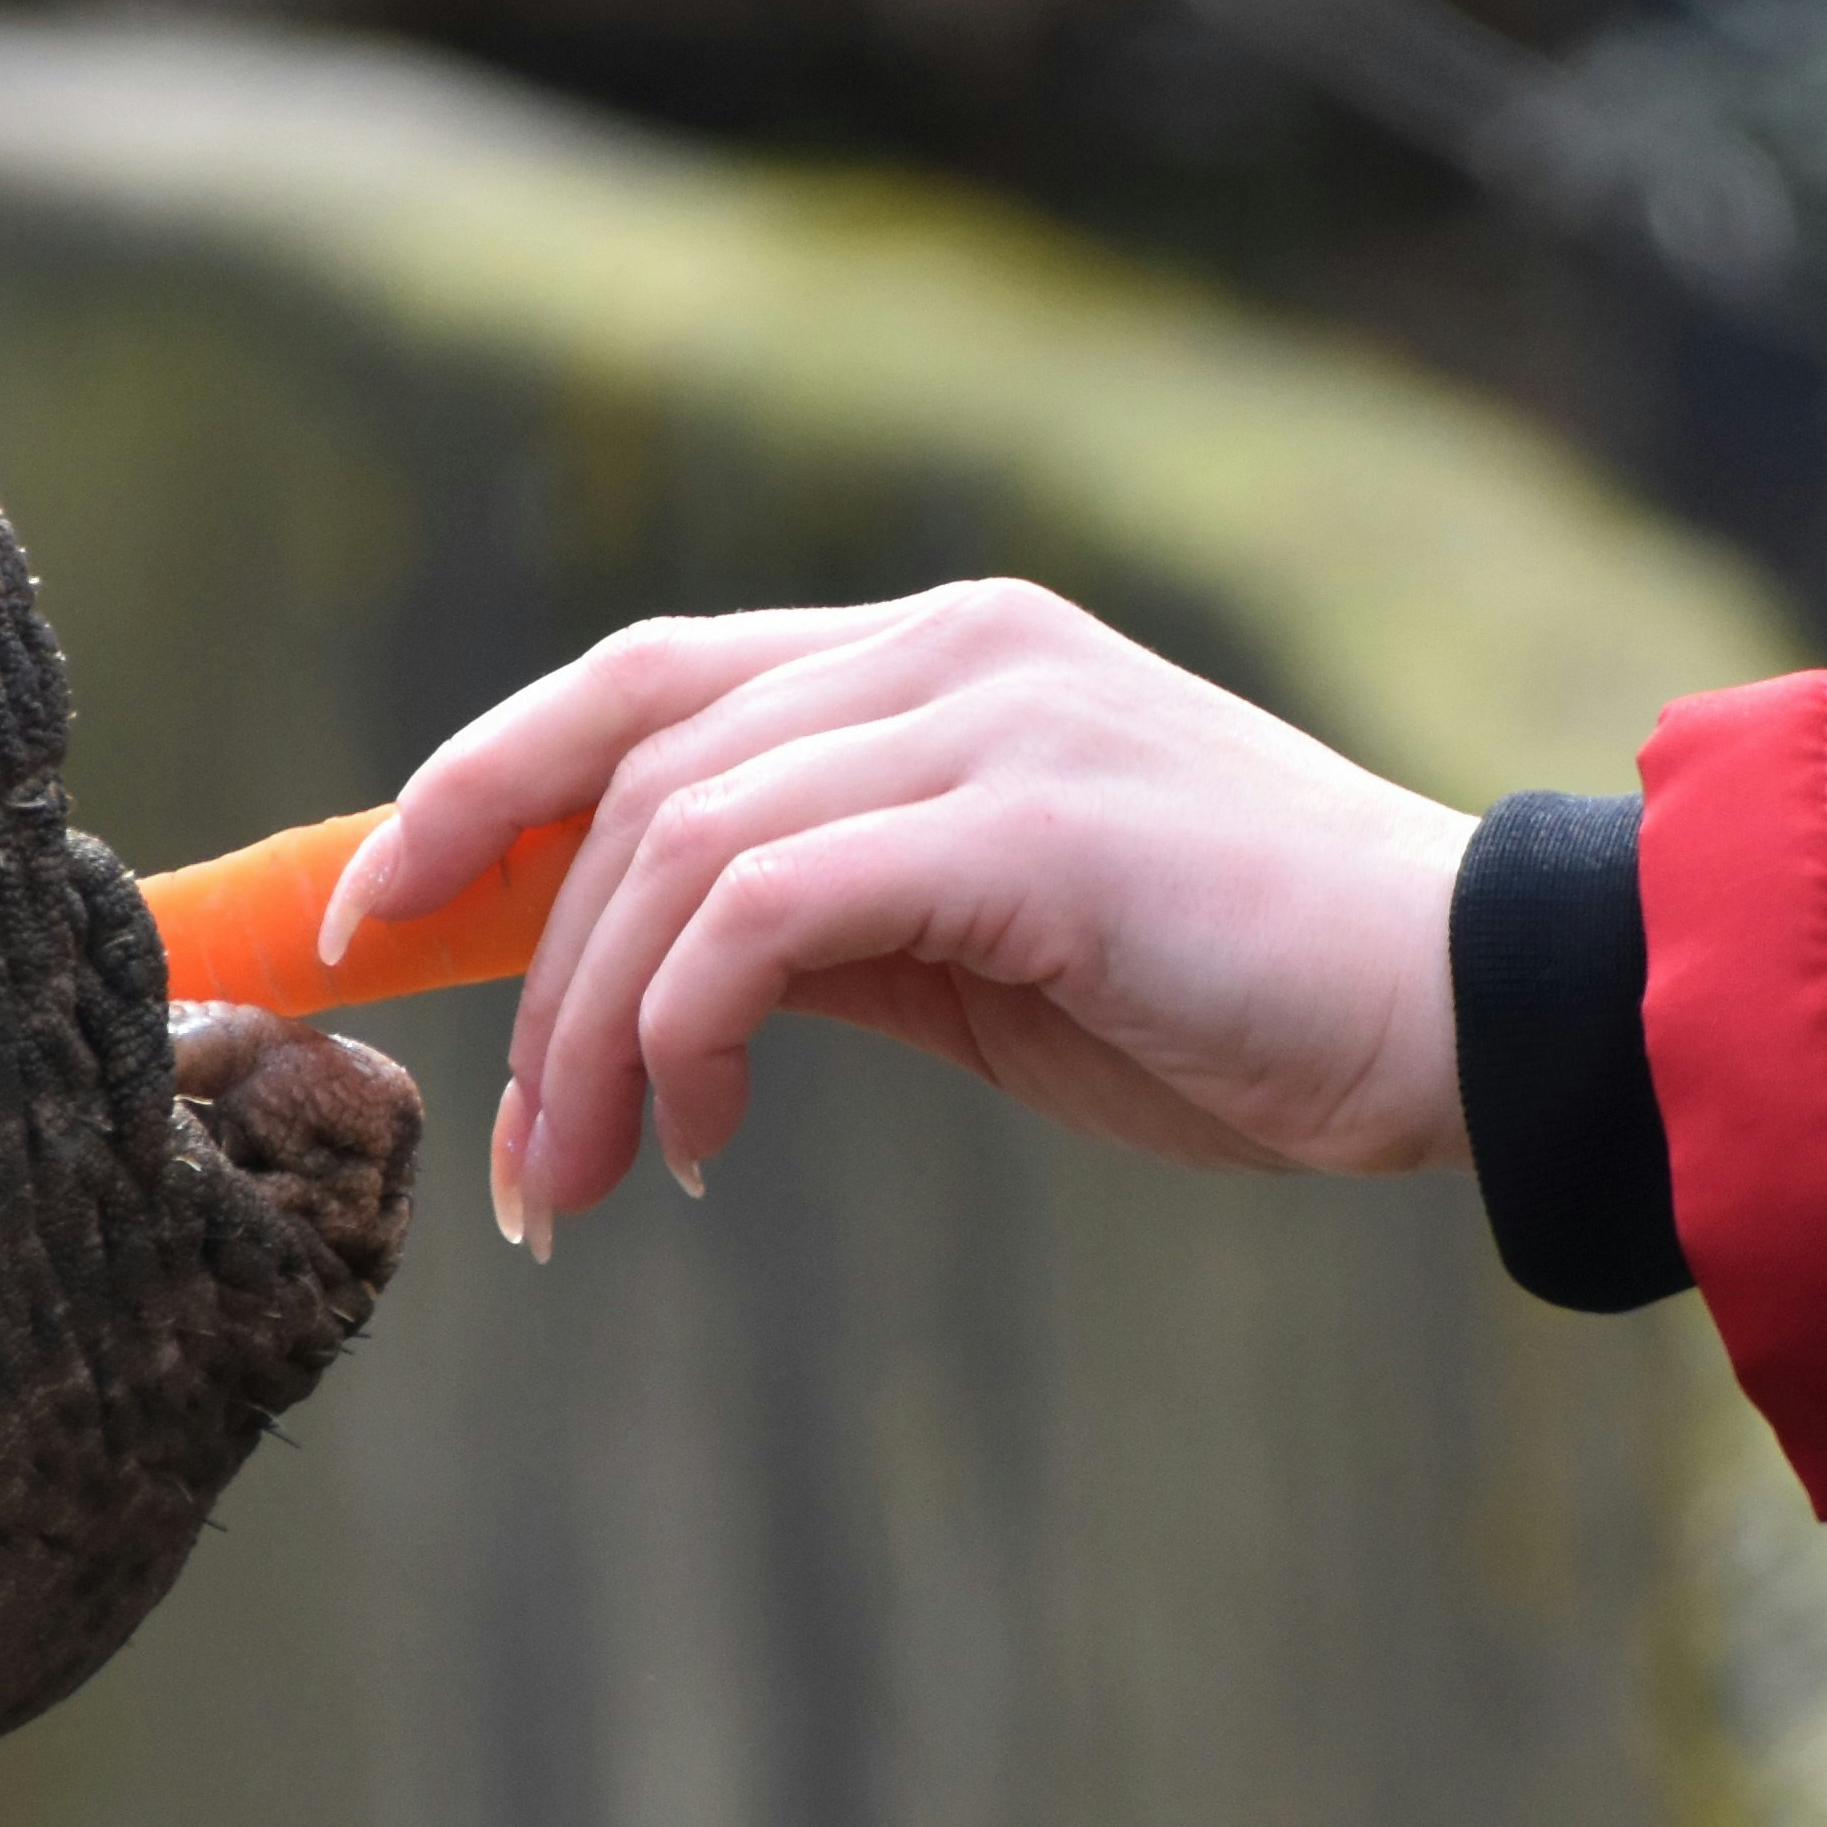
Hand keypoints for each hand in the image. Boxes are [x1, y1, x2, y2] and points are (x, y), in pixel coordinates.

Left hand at [326, 581, 1481, 1244]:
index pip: (642, 683)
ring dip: (591, 1030)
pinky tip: (704, 1140)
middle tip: (502, 1149)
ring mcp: (992, 713)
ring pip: (678, 843)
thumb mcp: (988, 953)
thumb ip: (828, 921)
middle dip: (511, 951)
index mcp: (938, 652)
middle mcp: (951, 644)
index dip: (476, 789)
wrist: (1465, 1014)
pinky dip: (691, 1027)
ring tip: (587, 1182)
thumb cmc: (1239, 999)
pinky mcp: (1031, 819)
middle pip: (627, 757)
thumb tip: (648, 981)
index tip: (361, 924)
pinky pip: (767, 905)